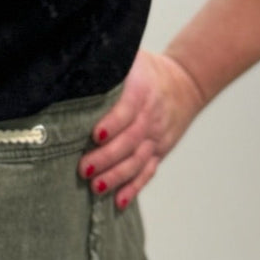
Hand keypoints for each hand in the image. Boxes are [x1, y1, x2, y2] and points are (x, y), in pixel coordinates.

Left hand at [76, 48, 205, 208]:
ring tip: (96, 187)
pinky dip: (134, 189)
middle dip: (107, 157)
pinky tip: (119, 202)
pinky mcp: (159, 151)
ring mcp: (156, 137)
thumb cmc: (147, 69)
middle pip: (130, 141)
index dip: (113, 123)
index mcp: (142, 90)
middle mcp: (151, 117)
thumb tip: (74, 64)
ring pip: (137, 161)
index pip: (128, 109)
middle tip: (84, 168)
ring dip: (117, 177)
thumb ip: (107, 63)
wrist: (186, 83)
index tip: (95, 135)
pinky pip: (147, 173)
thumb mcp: (130, 58)